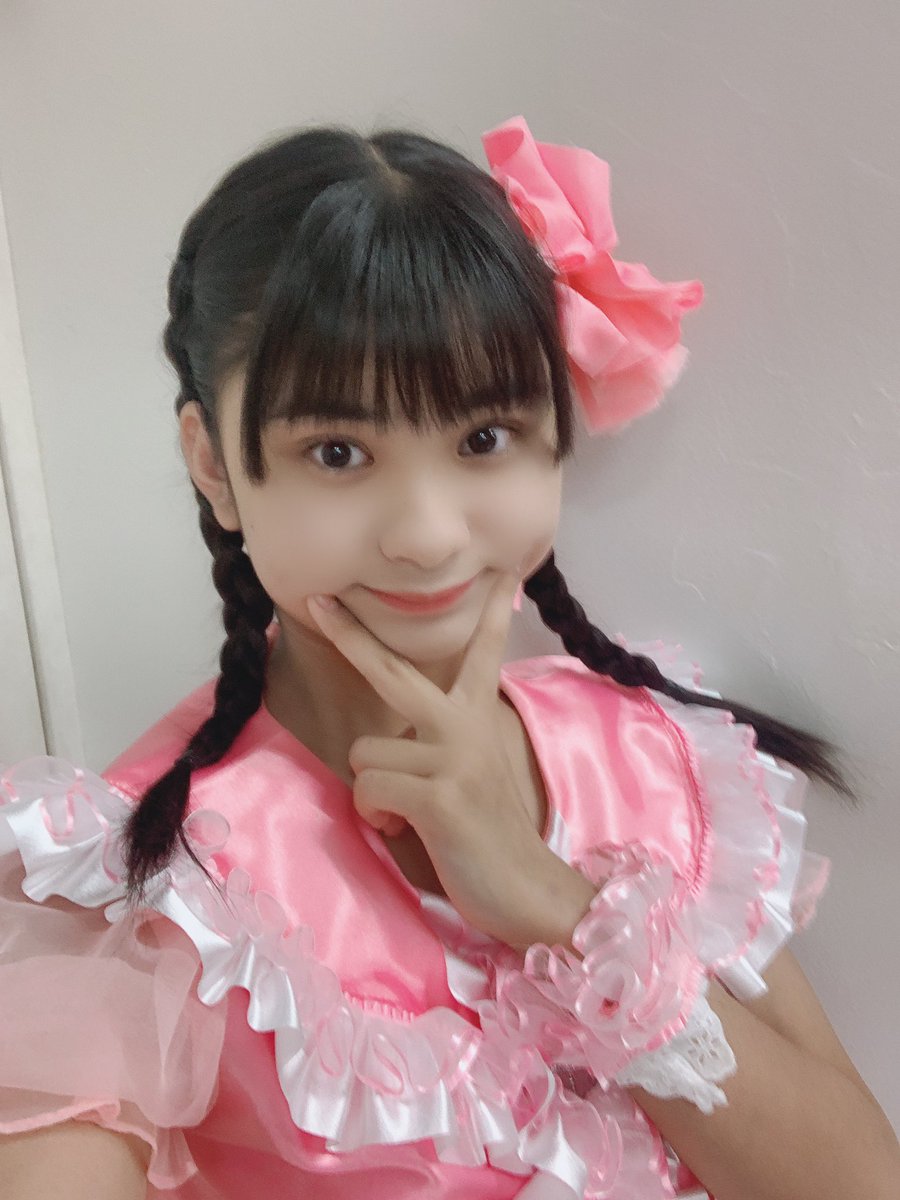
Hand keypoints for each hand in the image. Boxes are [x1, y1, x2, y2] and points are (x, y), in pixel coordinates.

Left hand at [306, 569, 573, 946]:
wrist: (527, 890)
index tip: (502, 574)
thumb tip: (380, 757)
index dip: (490, 613)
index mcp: (476, 718)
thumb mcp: (467, 776)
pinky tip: (406, 832)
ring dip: (373, 793)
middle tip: (320, 600)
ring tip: (405, 817)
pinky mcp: (439, 793)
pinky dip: (377, 818)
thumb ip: (437, 748)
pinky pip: (369, 790)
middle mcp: (465, 725)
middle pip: (392, 670)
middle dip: (350, 634)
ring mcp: (453, 755)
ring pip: (364, 755)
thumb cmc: (487, 837)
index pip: (482, 653)